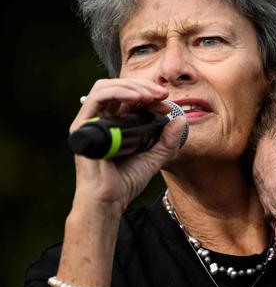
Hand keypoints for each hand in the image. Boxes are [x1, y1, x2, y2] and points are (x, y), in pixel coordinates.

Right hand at [71, 78, 185, 210]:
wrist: (109, 200)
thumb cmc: (126, 181)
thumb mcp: (154, 157)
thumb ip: (168, 140)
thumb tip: (181, 119)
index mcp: (114, 123)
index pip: (129, 98)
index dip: (149, 95)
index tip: (168, 102)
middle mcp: (100, 119)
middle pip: (118, 88)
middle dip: (143, 87)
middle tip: (163, 94)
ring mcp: (90, 122)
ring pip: (106, 87)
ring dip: (132, 87)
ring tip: (152, 95)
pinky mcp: (83, 126)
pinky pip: (98, 98)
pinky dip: (119, 92)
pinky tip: (139, 98)